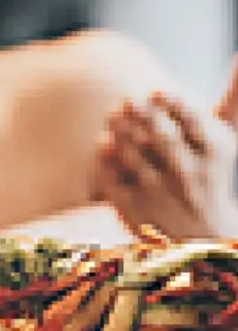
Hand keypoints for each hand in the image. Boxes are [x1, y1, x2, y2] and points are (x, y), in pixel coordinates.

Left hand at [96, 66, 237, 240]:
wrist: (199, 238)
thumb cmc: (208, 171)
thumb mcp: (224, 138)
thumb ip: (233, 98)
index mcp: (215, 152)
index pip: (194, 121)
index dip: (174, 103)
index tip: (159, 92)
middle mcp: (190, 175)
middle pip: (161, 135)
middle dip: (141, 111)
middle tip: (129, 99)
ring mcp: (160, 194)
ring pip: (132, 152)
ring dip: (119, 128)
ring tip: (116, 115)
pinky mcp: (133, 209)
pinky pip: (110, 175)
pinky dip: (106, 156)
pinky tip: (106, 144)